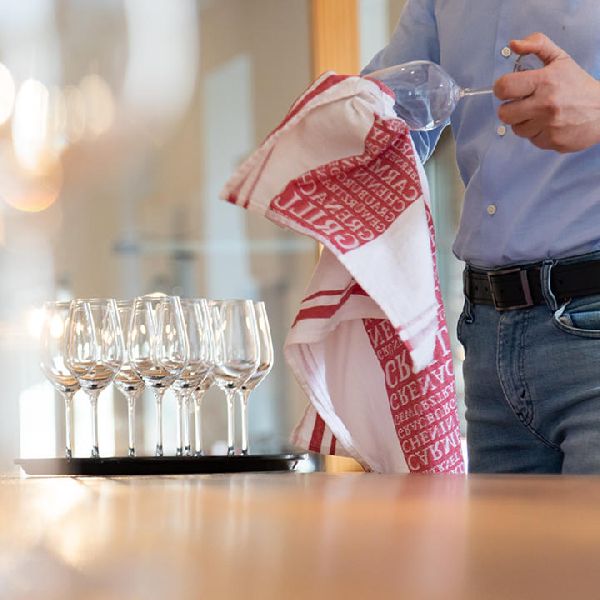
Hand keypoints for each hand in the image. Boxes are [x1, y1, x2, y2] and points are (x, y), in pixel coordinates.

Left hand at [493, 32, 599, 152]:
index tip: (508, 90)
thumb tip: (514, 44)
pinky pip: (531, 140)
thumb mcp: (560, 59)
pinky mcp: (552, 141)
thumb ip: (537, 45)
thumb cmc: (578, 85)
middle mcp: (545, 104)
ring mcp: (549, 125)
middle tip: (522, 104)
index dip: (501, 89)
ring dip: (523, 122)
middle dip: (510, 108)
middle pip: (504, 114)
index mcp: (545, 81)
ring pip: (516, 129)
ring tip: (538, 114)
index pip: (504, 87)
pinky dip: (536, 133)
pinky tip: (548, 124)